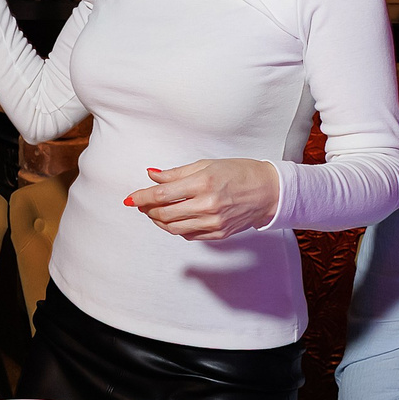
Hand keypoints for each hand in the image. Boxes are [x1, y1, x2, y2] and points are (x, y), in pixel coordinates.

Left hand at [126, 159, 281, 241]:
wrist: (268, 191)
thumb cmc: (239, 173)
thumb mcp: (206, 165)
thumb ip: (176, 173)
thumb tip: (151, 175)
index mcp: (203, 183)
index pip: (162, 195)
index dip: (141, 197)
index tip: (130, 198)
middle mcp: (207, 205)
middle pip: (164, 213)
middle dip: (147, 209)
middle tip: (140, 204)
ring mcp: (213, 223)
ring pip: (174, 228)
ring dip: (158, 221)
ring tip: (153, 212)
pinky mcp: (218, 234)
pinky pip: (188, 235)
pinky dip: (176, 228)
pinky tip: (174, 219)